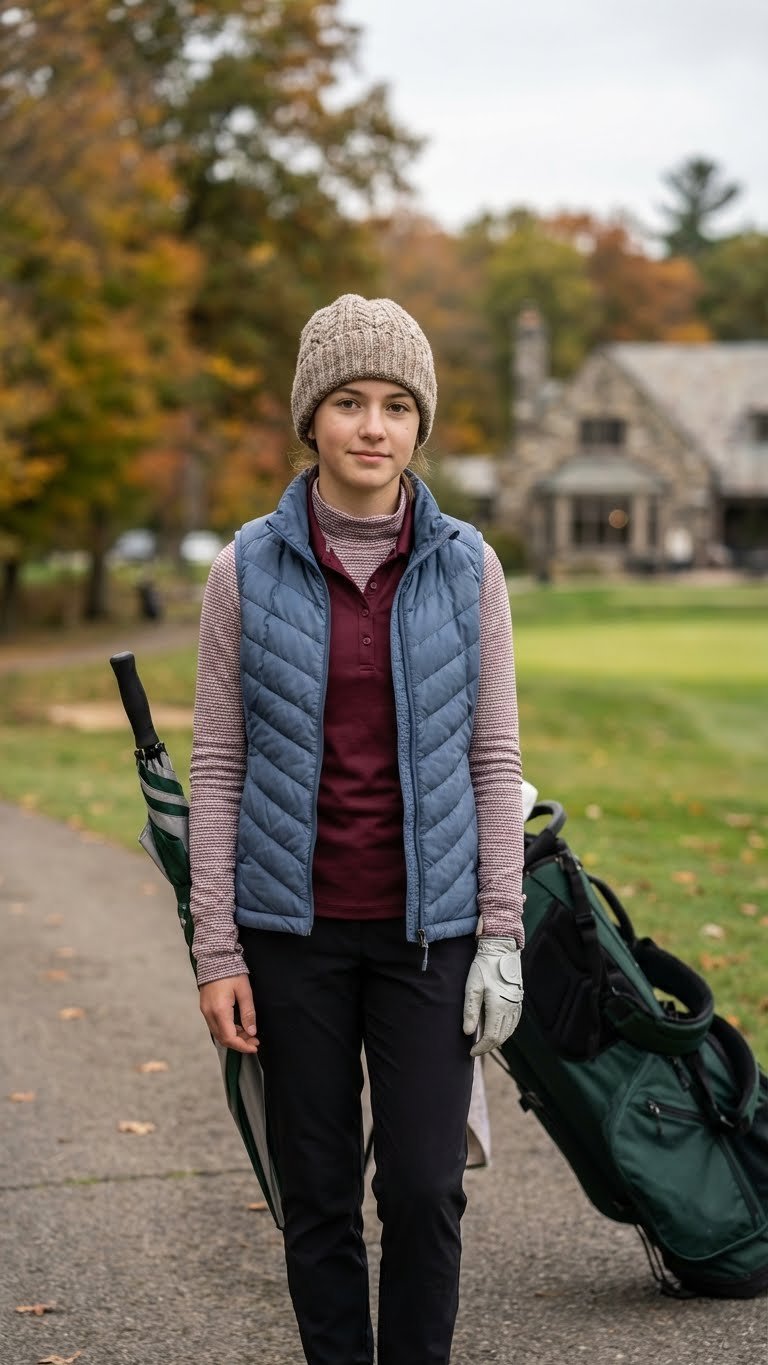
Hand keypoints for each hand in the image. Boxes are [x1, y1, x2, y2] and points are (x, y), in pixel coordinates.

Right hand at [199, 974, 258, 1053]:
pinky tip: (238, 1026)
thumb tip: (251, 1032)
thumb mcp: (244, 991)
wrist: (215, 958)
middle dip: (240, 1043)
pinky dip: (227, 1030)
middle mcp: (209, 1013)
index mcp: (220, 1010)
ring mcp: (205, 1011)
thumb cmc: (231, 972)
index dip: (243, 1046)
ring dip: (233, 1037)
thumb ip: (248, 1013)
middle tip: (254, 1040)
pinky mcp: (205, 1008)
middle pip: (223, 1038)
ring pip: (218, 1033)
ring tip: (249, 1033)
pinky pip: (215, 1025)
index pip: (230, 1037)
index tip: (255, 1046)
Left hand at [463, 937, 522, 1056]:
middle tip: (476, 1049)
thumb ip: (470, 1011)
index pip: (492, 1037)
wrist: (501, 950)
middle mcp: (511, 1008)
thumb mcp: (472, 988)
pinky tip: (498, 1030)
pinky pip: (514, 1022)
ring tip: (484, 1041)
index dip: (482, 1048)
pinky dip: (506, 1030)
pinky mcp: (519, 1000)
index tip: (471, 1052)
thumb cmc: (484, 967)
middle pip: (502, 1037)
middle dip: (489, 1046)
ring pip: (509, 1031)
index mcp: (499, 1007)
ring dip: (498, 1040)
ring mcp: (517, 1004)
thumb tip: (468, 1032)